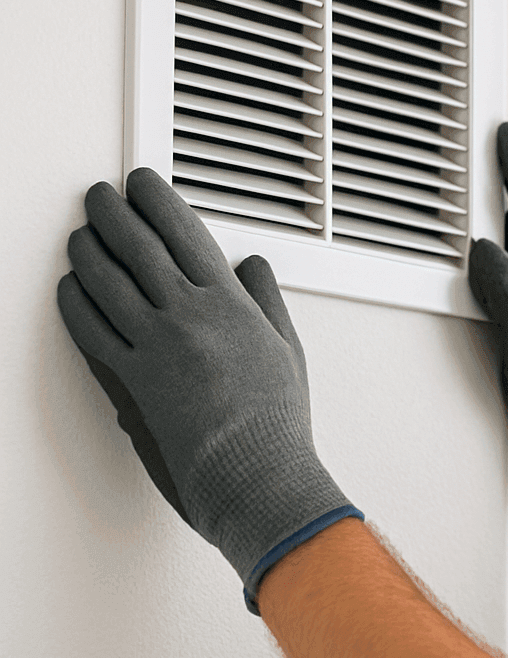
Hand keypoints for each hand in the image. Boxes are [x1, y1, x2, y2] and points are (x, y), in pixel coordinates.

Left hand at [57, 168, 360, 614]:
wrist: (254, 472)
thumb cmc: (276, 423)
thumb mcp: (288, 351)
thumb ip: (266, 302)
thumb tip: (254, 267)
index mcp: (232, 303)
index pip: (185, 231)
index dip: (157, 200)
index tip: (144, 184)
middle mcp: (189, 315)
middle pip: (138, 246)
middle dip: (112, 212)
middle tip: (100, 196)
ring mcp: (156, 345)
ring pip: (106, 280)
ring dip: (87, 251)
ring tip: (79, 236)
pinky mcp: (130, 379)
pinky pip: (90, 329)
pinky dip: (75, 302)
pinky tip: (70, 289)